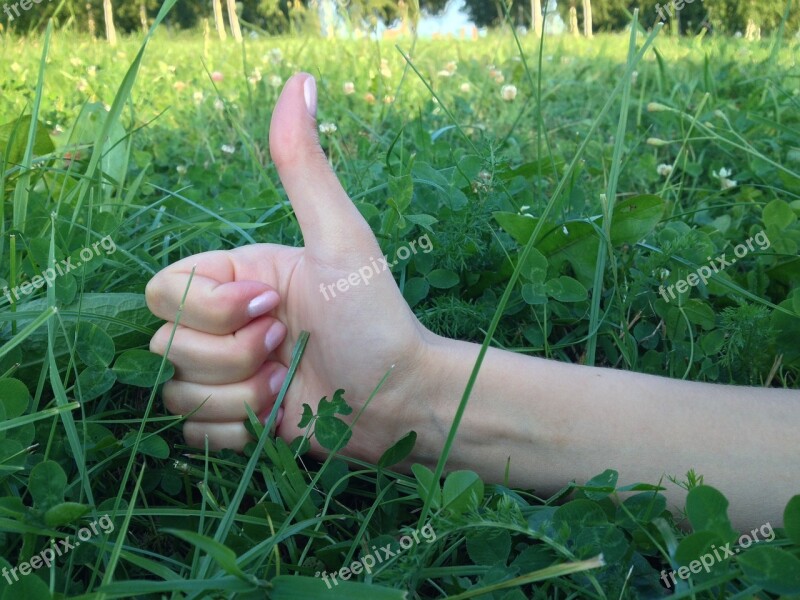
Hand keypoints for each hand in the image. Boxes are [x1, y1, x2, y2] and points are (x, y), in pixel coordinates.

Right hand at [146, 73, 432, 460]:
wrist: (403, 398)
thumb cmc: (377, 318)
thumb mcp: (341, 239)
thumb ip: (305, 168)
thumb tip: (299, 81)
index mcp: (237, 278)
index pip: (162, 291)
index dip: (209, 310)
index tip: (274, 308)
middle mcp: (225, 324)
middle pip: (167, 346)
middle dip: (232, 357)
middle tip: (290, 348)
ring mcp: (228, 375)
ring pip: (177, 392)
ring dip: (239, 397)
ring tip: (290, 385)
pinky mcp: (235, 420)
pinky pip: (193, 431)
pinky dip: (235, 432)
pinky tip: (280, 419)